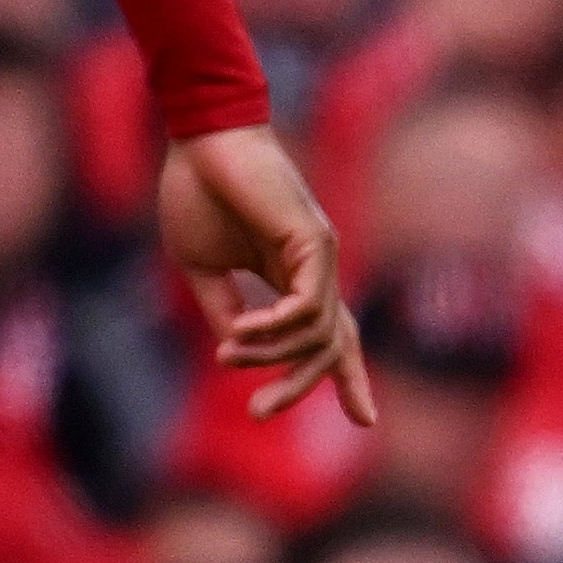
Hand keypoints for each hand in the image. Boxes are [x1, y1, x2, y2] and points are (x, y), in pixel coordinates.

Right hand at [160, 125, 375, 425]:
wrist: (200, 139)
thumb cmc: (196, 192)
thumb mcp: (202, 266)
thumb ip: (224, 310)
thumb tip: (236, 354)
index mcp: (292, 275)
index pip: (333, 335)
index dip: (349, 378)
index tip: (365, 422)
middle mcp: (317, 271)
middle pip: (333, 346)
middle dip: (302, 386)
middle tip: (259, 412)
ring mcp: (321, 256)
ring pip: (319, 333)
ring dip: (272, 354)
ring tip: (228, 352)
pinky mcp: (313, 241)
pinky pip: (309, 306)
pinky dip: (279, 326)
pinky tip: (244, 330)